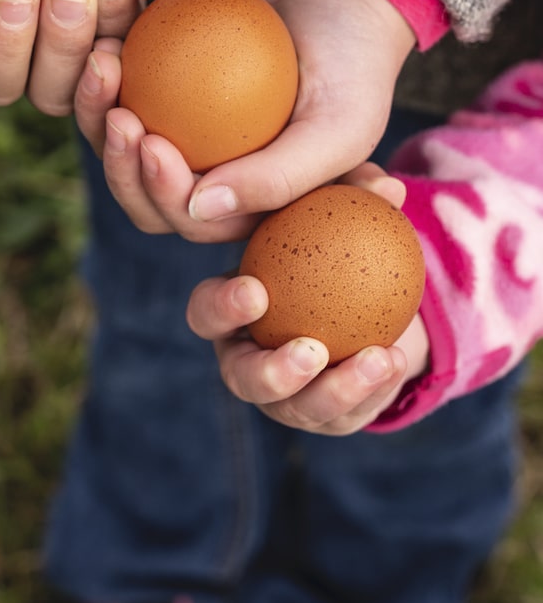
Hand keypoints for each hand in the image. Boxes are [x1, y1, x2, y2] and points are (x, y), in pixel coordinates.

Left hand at [75, 0, 416, 238]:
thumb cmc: (355, 64)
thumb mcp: (339, 128)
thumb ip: (279, 179)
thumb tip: (198, 210)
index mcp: (245, 202)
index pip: (189, 218)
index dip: (160, 193)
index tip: (152, 143)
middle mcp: (206, 170)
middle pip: (141, 191)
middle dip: (119, 164)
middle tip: (118, 116)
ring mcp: (177, 123)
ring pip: (117, 138)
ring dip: (96, 114)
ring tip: (101, 71)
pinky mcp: (156, 75)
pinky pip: (116, 82)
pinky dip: (101, 68)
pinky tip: (101, 43)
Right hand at [184, 164, 430, 434]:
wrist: (365, 291)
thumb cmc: (330, 236)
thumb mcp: (338, 210)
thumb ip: (356, 194)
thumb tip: (387, 187)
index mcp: (229, 308)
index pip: (206, 314)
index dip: (222, 309)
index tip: (257, 292)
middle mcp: (245, 356)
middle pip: (242, 379)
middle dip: (271, 372)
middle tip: (311, 350)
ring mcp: (285, 394)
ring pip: (297, 409)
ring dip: (335, 389)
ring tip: (376, 358)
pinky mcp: (324, 415)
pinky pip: (346, 414)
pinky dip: (373, 389)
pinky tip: (396, 358)